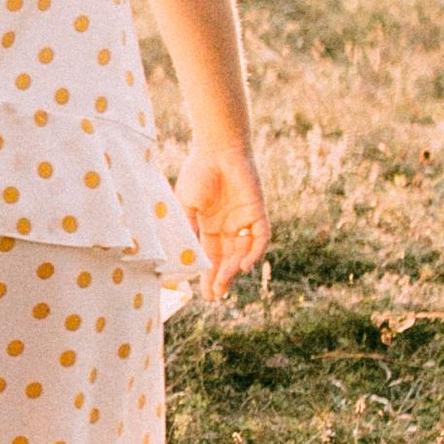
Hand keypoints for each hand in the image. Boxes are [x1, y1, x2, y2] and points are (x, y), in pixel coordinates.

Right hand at [179, 143, 267, 299]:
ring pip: (243, 251)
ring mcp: (243, 219)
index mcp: (210, 226)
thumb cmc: (198, 173)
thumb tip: (184, 255)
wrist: (216, 150)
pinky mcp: (257, 211)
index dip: (208, 274)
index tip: (204, 294)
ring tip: (224, 282)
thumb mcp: (185, 205)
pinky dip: (254, 251)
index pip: (210, 256)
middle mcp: (228, 226)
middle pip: (227, 258)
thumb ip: (187, 228)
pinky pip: (260, 236)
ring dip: (234, 268)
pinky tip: (244, 265)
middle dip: (221, 277)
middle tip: (215, 294)